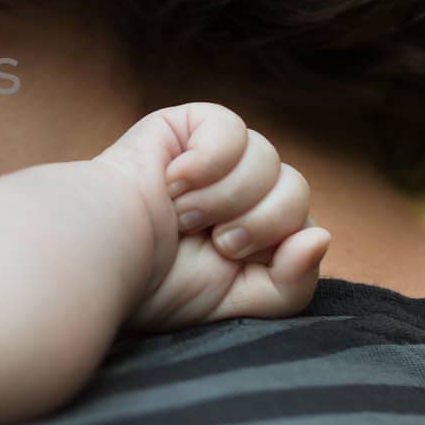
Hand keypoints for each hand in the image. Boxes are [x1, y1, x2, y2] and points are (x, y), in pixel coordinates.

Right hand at [98, 103, 329, 329]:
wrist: (102, 252)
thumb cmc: (156, 282)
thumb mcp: (236, 300)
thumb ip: (291, 284)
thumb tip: (321, 236)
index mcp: (253, 226)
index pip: (304, 222)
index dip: (281, 242)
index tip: (230, 258)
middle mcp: (239, 186)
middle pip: (296, 187)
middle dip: (258, 221)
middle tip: (212, 238)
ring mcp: (216, 153)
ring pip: (268, 159)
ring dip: (226, 196)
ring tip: (184, 213)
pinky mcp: (189, 124)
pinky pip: (232, 128)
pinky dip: (209, 159)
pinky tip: (175, 178)